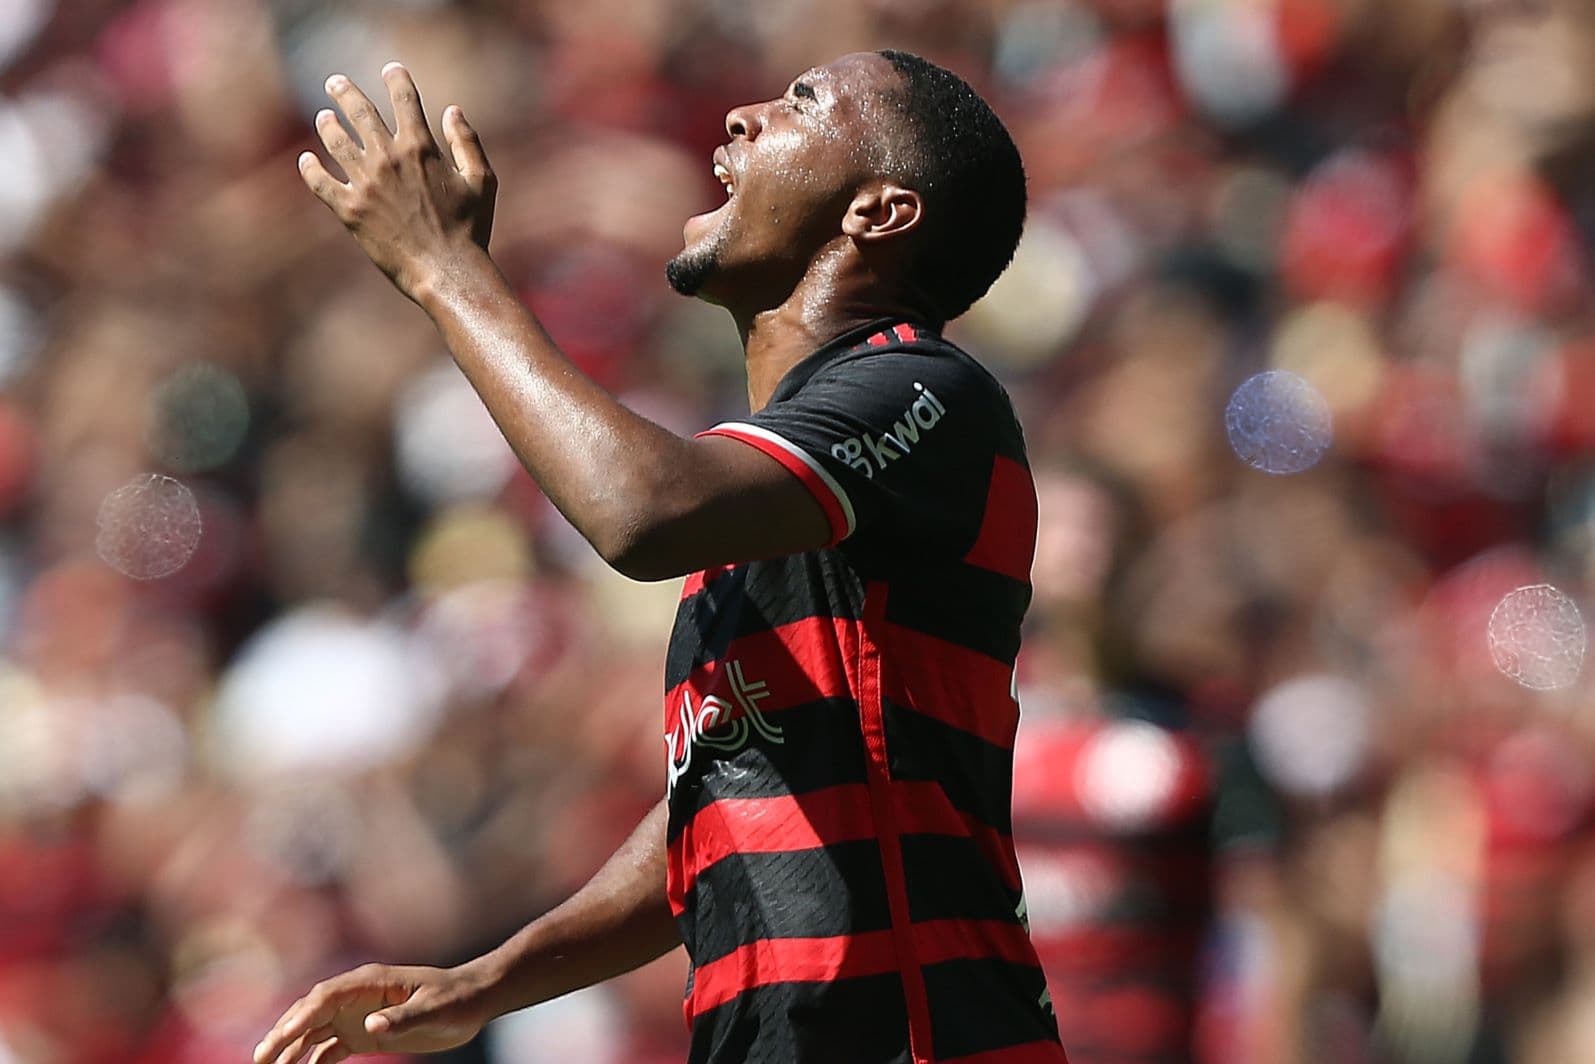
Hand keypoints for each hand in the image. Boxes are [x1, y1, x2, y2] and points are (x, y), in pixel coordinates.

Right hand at [252, 962, 493, 1063]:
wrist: (473, 1000)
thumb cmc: (456, 1000)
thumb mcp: (434, 1009)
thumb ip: (403, 1018)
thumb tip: (370, 1027)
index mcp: (369, 982)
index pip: (325, 996)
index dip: (300, 1016)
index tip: (281, 1038)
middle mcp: (357, 996)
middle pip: (310, 1012)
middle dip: (283, 1032)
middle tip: (260, 1058)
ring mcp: (358, 1014)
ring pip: (314, 1030)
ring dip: (291, 1047)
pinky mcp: (364, 1032)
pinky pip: (329, 1046)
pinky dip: (312, 1060)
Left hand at [299, 63, 496, 300]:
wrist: (448, 272)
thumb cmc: (471, 229)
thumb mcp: (482, 181)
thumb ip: (467, 142)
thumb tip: (453, 110)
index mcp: (420, 147)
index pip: (404, 99)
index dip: (397, 78)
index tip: (391, 69)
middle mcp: (388, 158)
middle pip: (359, 111)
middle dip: (345, 92)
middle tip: (334, 83)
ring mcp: (365, 183)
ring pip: (335, 141)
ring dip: (328, 125)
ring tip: (324, 118)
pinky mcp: (349, 210)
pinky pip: (320, 182)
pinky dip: (310, 169)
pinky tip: (307, 160)